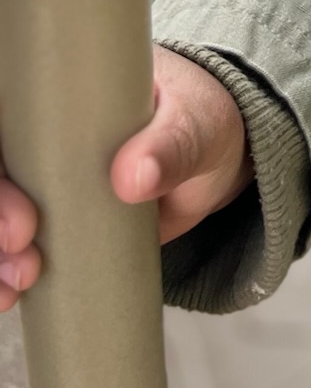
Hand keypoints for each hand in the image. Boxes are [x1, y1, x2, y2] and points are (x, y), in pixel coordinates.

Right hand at [0, 45, 250, 309]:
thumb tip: (133, 177)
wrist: (214, 156)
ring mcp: (41, 182)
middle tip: (23, 242)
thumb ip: (172, 145)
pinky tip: (11, 296)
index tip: (16, 200)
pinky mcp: (52, 223)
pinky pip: (13, 248)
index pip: (7, 112)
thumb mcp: (194, 123)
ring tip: (19, 282)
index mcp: (64, 90)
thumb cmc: (198, 118)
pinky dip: (4, 274)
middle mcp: (38, 134)